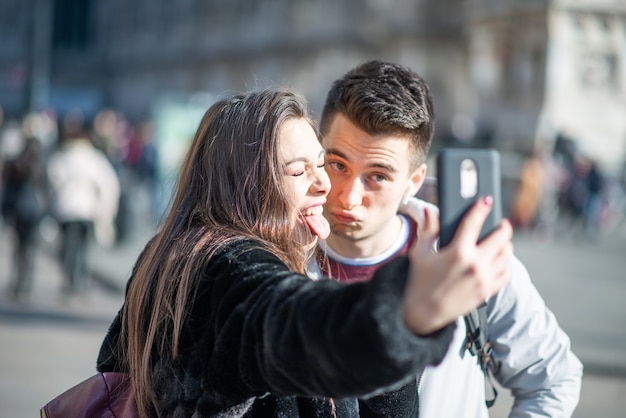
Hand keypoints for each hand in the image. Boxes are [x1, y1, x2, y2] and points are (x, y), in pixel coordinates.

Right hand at [403, 196, 512, 334]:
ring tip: (502, 241)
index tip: (487, 201)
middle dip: (503, 227)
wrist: (422, 313)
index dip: (481, 208)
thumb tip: (429, 211)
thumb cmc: (418, 282)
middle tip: (501, 223)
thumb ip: (428, 230)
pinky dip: (506, 265)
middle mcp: (475, 264)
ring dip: (506, 245)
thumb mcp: (420, 253)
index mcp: (458, 252)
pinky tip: (501, 260)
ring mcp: (484, 279)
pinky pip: (506, 274)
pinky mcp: (487, 291)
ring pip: (506, 256)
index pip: (474, 222)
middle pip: (500, 238)